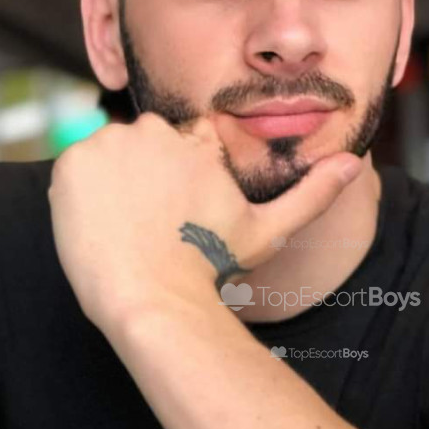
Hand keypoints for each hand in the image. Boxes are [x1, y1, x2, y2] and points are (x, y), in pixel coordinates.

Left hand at [48, 113, 362, 331]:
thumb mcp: (268, 231)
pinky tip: (101, 226)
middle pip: (143, 148)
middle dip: (145, 180)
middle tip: (152, 227)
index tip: (178, 216)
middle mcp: (155, 131)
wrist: (151, 296)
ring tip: (127, 229)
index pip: (183, 145)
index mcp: (198, 142)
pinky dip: (82, 195)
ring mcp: (110, 144)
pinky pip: (75, 171)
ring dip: (114, 185)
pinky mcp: (73, 162)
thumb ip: (312, 194)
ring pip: (109, 158)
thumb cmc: (209, 268)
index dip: (178, 183)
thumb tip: (355, 163)